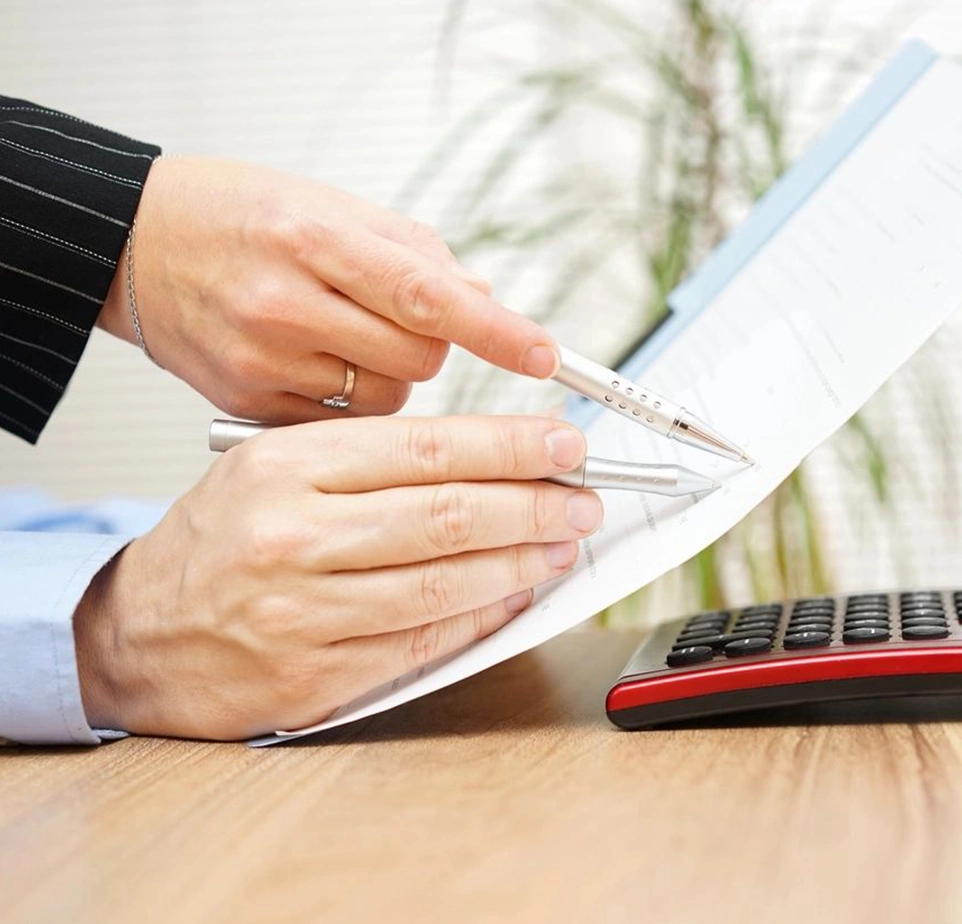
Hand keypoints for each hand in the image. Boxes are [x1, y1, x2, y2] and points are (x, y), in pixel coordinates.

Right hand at [73, 416, 601, 739]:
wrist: (139, 635)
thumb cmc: (217, 543)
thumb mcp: (272, 469)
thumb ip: (370, 462)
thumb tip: (484, 460)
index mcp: (285, 468)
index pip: (425, 448)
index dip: (509, 446)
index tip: (563, 444)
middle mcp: (293, 537)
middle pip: (446, 514)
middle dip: (533, 505)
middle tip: (583, 498)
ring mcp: (303, 614)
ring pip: (442, 582)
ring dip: (520, 563)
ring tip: (562, 545)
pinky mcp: (314, 678)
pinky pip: (421, 643)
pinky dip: (480, 617)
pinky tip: (514, 595)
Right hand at [97, 157, 559, 422]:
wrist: (137, 248)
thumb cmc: (237, 218)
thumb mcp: (328, 205)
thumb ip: (412, 252)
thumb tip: (483, 296)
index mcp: (311, 237)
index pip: (425, 293)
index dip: (494, 329)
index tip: (543, 355)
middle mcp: (283, 304)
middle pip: (418, 359)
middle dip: (435, 348)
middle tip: (419, 330)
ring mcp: (262, 363)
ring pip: (387, 401)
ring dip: (397, 379)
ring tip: (356, 343)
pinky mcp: (248, 407)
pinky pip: (344, 427)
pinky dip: (356, 406)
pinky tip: (326, 371)